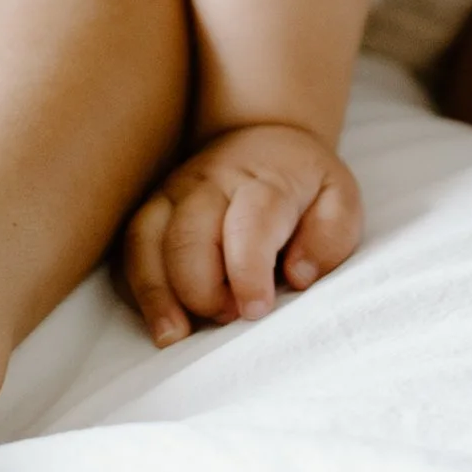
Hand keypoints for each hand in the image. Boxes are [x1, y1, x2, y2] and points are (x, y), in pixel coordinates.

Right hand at [118, 123, 361, 345]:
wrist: (264, 135)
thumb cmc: (304, 183)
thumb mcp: (339, 199)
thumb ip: (330, 237)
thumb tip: (298, 275)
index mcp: (264, 183)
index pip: (250, 225)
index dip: (248, 272)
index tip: (255, 310)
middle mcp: (211, 184)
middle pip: (190, 236)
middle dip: (203, 288)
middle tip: (226, 318)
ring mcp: (175, 193)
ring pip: (149, 239)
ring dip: (159, 292)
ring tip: (174, 336)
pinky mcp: (154, 207)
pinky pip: (132, 245)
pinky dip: (140, 285)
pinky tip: (156, 321)